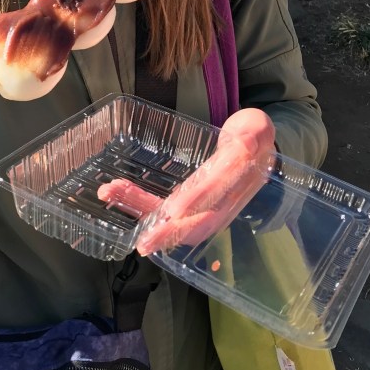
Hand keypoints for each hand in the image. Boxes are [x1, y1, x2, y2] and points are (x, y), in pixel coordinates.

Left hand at [98, 108, 274, 255]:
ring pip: (175, 218)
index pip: (216, 194)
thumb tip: (242, 144)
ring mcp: (209, 203)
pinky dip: (142, 202)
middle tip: (139, 240)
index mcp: (239, 179)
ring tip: (109, 192)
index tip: (172, 210)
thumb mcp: (256, 129)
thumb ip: (248, 137)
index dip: (196, 200)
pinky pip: (166, 208)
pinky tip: (118, 193)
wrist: (259, 146)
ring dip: (141, 207)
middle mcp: (225, 199)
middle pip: (196, 223)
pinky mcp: (194, 201)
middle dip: (165, 231)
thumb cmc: (253, 135)